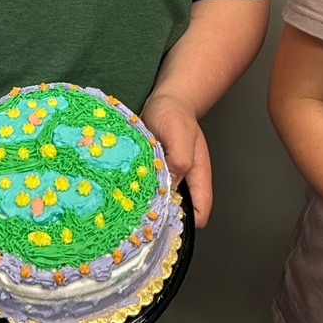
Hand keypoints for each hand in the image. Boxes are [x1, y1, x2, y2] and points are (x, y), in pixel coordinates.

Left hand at [141, 92, 212, 227]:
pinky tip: (123, 188)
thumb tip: (171, 186)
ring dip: (146, 203)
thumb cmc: (175, 114)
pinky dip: (136, 190)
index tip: (164, 222)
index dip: (186, 222)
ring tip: (128, 203)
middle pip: (177, 212)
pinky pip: (145, 187)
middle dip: (161, 215)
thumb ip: (179, 160)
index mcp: (197, 177)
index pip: (200, 212)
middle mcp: (183, 181)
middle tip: (140, 216)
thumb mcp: (179, 134)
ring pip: (159, 202)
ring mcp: (167, 177)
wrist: (165, 100)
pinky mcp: (152, 172)